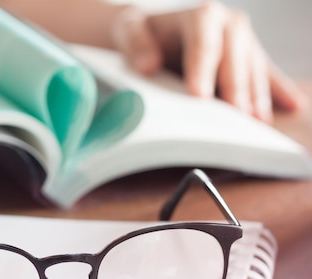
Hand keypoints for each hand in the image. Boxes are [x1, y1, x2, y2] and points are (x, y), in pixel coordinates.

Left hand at [109, 1, 307, 121]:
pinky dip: (278, 90)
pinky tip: (291, 106)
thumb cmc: (142, 33)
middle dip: (235, 86)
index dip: (203, 69)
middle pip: (236, 56)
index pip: (204, 43)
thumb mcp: (129, 31)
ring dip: (256, 95)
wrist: (153, 31)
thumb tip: (147, 66)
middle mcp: (228, 24)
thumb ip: (136, 44)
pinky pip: (268, 74)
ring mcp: (243, 41)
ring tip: (256, 122)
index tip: (198, 95)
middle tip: (233, 115)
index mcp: (201, 15)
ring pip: (254, 68)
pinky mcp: (250, 58)